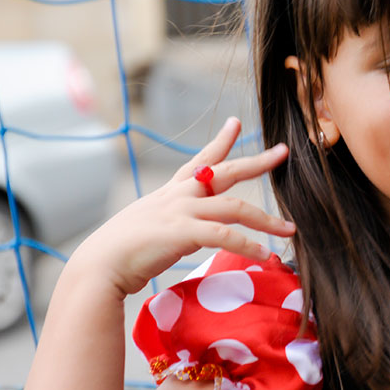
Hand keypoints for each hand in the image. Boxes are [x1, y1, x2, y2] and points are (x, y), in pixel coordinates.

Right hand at [72, 117, 295, 297]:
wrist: (99, 266)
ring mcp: (180, 212)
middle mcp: (178, 196)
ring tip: (289, 229)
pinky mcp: (182, 233)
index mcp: (170, 192)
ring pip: (234, 207)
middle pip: (225, 172)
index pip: (200, 160)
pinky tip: (264, 255)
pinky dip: (247, 246)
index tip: (236, 122)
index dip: (220, 141)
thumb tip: (192, 231)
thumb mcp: (150, 227)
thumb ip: (174, 222)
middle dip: (257, 162)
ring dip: (266, 220)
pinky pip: (224, 237)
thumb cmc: (121, 253)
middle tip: (282, 152)